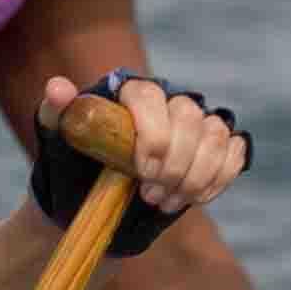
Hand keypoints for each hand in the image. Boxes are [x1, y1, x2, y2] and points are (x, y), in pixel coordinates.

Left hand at [32, 70, 251, 258]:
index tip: (140, 170)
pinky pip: (234, 153)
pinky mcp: (213, 150)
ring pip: (217, 136)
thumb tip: (57, 87)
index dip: (154, 134)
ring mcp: (196, 126)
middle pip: (191, 118)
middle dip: (176, 163)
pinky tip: (193, 199)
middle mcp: (169, 101)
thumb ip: (57, 111)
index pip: (153, 97)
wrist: (92, 199)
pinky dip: (219, 178)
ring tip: (166, 202)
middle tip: (149, 194)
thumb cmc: (73, 163)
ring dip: (197, 176)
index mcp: (133, 92)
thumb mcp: (57, 138)